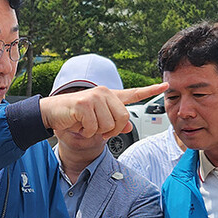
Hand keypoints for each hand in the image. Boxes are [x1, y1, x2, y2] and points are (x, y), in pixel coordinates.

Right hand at [40, 83, 167, 138]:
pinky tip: (80, 125)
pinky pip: (95, 127)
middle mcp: (103, 93)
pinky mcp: (84, 104)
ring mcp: (94, 97)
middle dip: (111, 130)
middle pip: (122, 118)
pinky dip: (87, 132)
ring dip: (97, 132)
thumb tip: (128, 126)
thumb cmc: (74, 116)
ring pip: (109, 125)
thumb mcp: (97, 122)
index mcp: (109, 96)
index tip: (165, 85)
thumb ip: (114, 123)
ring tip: (86, 126)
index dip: (150, 90)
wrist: (52, 113)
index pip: (133, 93)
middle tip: (99, 131)